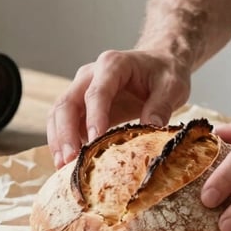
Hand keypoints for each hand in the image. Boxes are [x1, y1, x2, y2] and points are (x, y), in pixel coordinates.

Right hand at [46, 49, 190, 167]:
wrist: (160, 63)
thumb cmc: (165, 73)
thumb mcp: (172, 86)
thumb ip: (161, 106)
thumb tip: (151, 129)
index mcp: (113, 64)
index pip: (97, 92)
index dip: (94, 116)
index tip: (94, 140)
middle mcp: (91, 74)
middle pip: (67, 102)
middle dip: (65, 133)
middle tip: (69, 160)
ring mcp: (82, 88)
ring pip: (59, 112)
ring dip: (58, 139)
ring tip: (63, 167)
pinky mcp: (81, 104)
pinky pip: (65, 122)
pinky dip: (63, 141)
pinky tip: (68, 163)